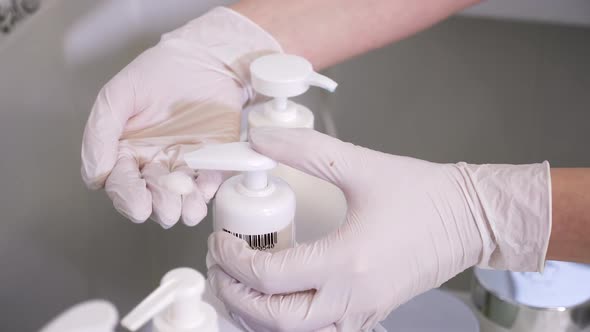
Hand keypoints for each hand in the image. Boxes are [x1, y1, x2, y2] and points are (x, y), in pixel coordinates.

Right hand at [81, 8, 280, 226]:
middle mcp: (153, 165)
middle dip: (159, 206)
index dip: (127, 198)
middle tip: (168, 206)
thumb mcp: (120, 94)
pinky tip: (206, 187)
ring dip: (184, 208)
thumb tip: (95, 176)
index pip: (120, 185)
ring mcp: (183, 167)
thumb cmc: (158, 73)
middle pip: (151, 199)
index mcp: (125, 152)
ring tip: (189, 207)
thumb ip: (101, 131)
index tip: (138, 204)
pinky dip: (208, 190)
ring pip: (180, 200)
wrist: (205, 59)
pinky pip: (209, 184)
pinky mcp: (212, 163)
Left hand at [207, 128, 550, 330]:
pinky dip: (287, 325)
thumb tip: (261, 140)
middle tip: (221, 268)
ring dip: (257, 318)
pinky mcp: (371, 315)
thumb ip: (305, 150)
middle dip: (235, 296)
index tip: (222, 239)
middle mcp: (352, 298)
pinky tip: (277, 302)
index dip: (233, 259)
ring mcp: (363, 313)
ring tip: (240, 287)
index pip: (268, 276)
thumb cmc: (424, 196)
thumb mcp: (361, 165)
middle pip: (273, 320)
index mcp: (346, 262)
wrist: (471, 219)